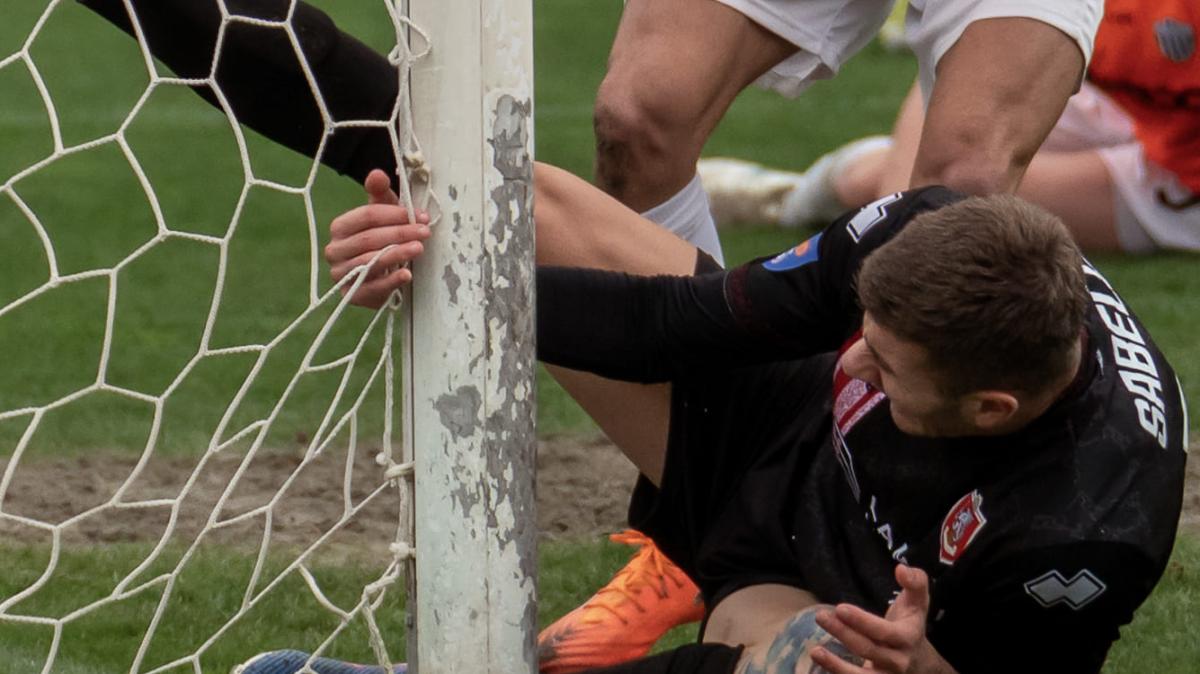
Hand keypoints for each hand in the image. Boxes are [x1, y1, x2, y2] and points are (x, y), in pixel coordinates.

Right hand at [325, 169, 431, 307]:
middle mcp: (334, 250)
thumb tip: (377, 173)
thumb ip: (379, 194)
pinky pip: (371, 288)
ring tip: (419, 249)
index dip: (394, 214)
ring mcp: (341, 274)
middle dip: (400, 234)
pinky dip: (390, 281)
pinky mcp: (351, 295)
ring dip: (397, 254)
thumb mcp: (382, 214)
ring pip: (369, 262)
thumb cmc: (382, 240)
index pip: (366, 216)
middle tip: (425, 232)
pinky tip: (407, 274)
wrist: (379, 277)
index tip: (419, 215)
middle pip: (369, 239)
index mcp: (340, 227)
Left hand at [810, 565, 952, 673]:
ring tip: (815, 651)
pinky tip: (820, 662)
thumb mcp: (918, 601)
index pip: (884, 632)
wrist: (921, 662)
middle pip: (868, 649)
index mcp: (908, 637)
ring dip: (836, 665)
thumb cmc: (911, 623)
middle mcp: (898, 660)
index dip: (862, 621)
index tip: (840, 608)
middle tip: (821, 616)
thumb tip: (901, 568)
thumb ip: (915, 581)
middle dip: (843, 633)